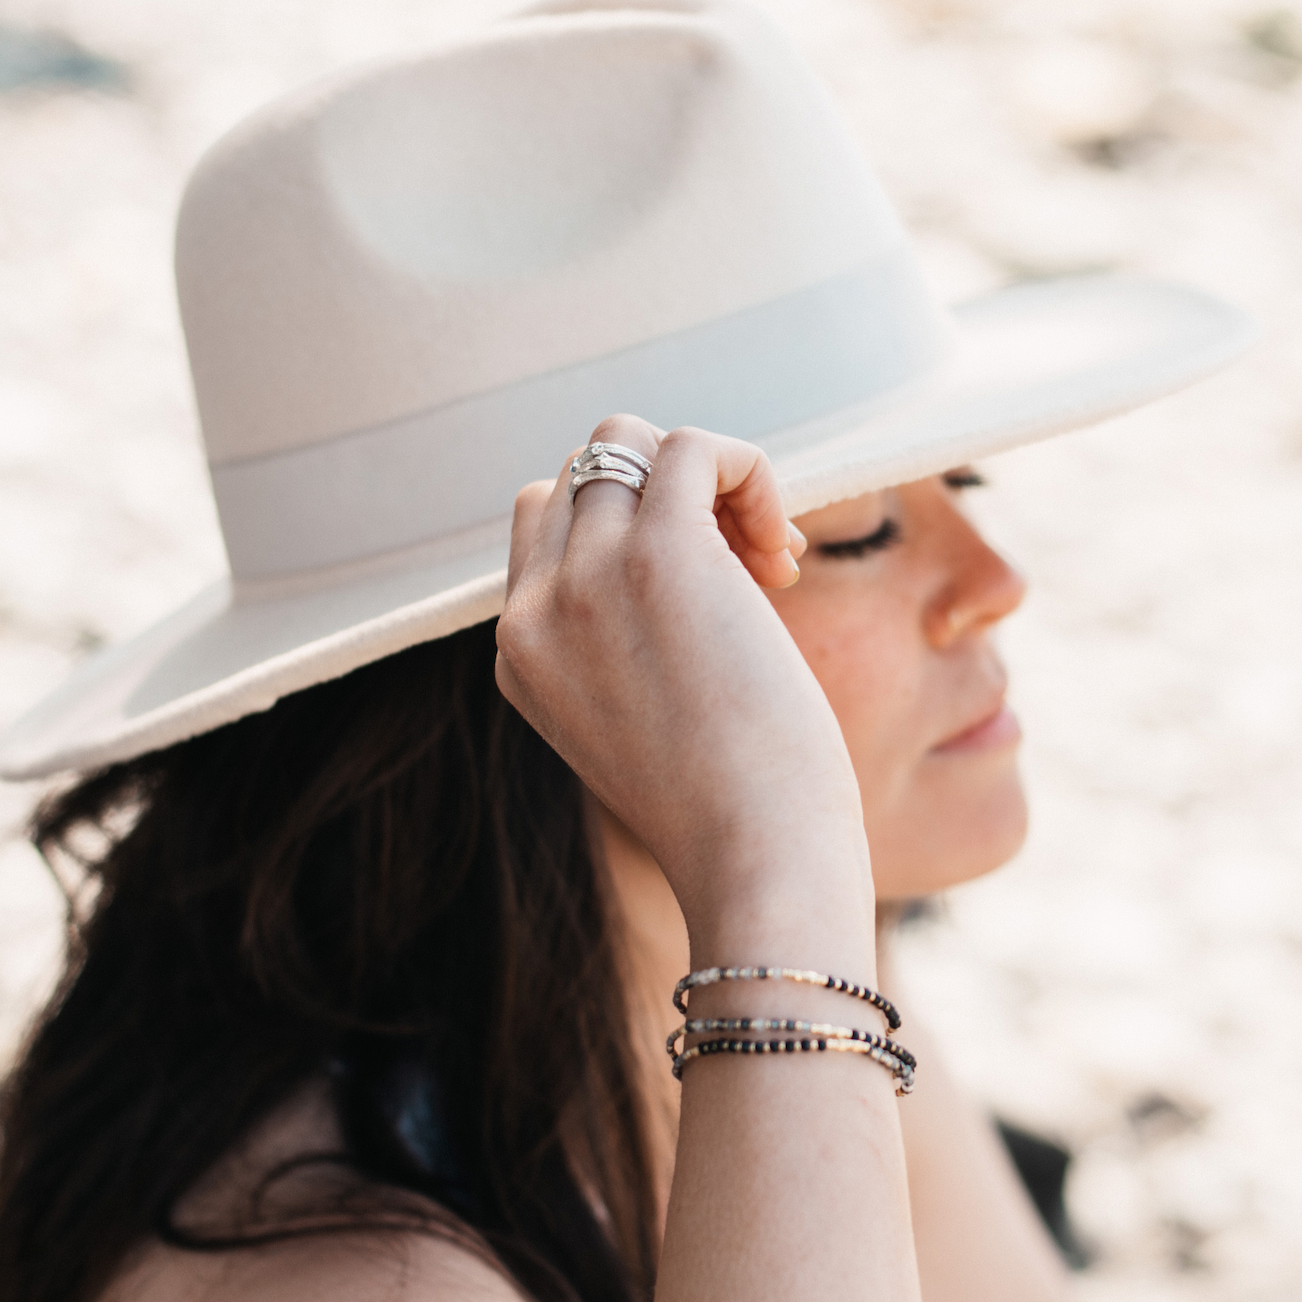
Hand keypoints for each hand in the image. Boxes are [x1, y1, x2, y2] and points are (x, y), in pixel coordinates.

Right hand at [495, 416, 871, 946]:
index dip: (628, 529)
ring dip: (707, 477)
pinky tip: (782, 550)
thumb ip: (624, 649)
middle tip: (748, 572)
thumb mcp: (641, 728)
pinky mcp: (658, 553)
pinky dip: (747, 470)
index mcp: (519, 653)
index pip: (544, 523)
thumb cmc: (729, 812)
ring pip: (626, 439)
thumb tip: (691, 573)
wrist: (754, 862)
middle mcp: (533, 610)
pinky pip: (693, 448)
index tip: (708, 592)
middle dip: (668, 497)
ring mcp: (585, 577)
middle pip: (581, 473)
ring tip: (765, 555)